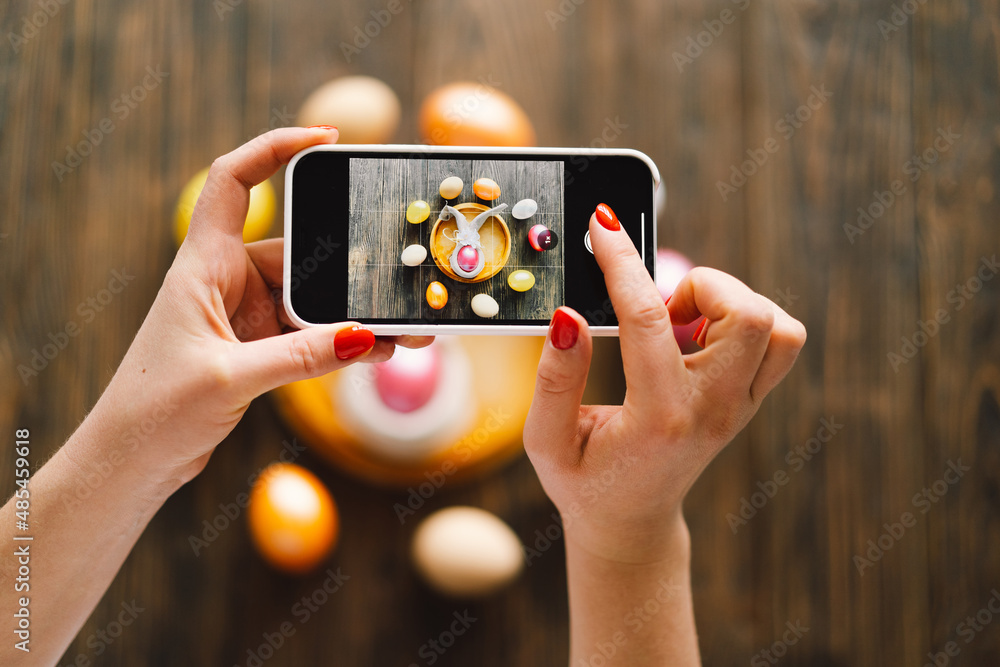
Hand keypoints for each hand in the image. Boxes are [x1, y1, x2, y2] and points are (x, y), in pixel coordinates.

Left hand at [85, 127, 430, 490]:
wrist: (130, 461)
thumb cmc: (154, 409)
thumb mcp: (231, 378)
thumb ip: (302, 357)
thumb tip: (366, 337)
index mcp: (203, 265)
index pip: (234, 182)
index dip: (275, 148)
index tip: (325, 139)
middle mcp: (225, 281)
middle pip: (297, 252)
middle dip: (345, 266)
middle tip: (390, 276)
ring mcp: (243, 315)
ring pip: (309, 299)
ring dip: (348, 314)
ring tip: (396, 328)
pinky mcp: (255, 347)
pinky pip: (308, 333)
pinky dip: (339, 341)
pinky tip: (374, 351)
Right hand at [523, 204, 805, 563]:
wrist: (630, 520)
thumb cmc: (584, 481)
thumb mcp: (547, 442)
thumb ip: (555, 379)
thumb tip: (568, 316)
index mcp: (660, 418)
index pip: (650, 320)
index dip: (622, 264)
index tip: (603, 225)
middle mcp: (714, 409)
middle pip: (749, 315)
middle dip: (699, 285)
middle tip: (656, 307)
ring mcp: (740, 406)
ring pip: (775, 324)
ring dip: (728, 301)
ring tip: (679, 322)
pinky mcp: (750, 400)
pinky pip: (779, 341)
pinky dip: (746, 319)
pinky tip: (698, 335)